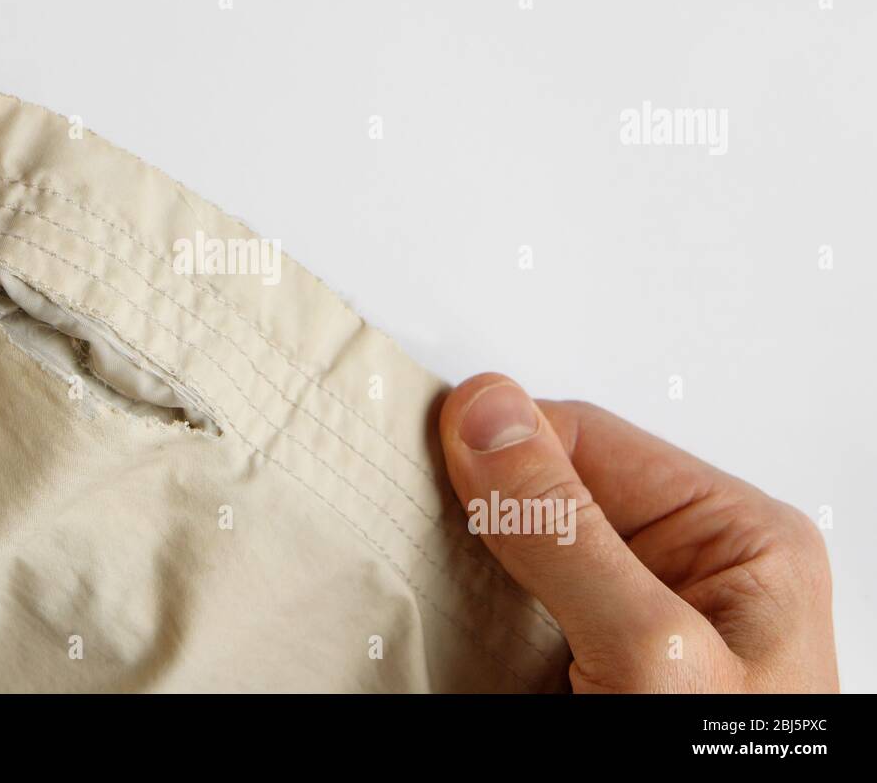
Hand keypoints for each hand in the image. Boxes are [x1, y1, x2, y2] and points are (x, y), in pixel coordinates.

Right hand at [438, 373, 838, 691]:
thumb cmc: (722, 771)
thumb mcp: (650, 651)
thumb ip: (568, 532)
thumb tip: (491, 414)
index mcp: (739, 538)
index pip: (588, 437)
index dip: (502, 444)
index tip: (430, 461)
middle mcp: (689, 567)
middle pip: (551, 488)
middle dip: (484, 508)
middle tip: (423, 532)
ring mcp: (636, 616)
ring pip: (522, 544)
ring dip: (470, 562)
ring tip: (437, 583)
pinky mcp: (591, 659)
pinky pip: (513, 602)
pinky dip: (472, 607)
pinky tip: (455, 618)